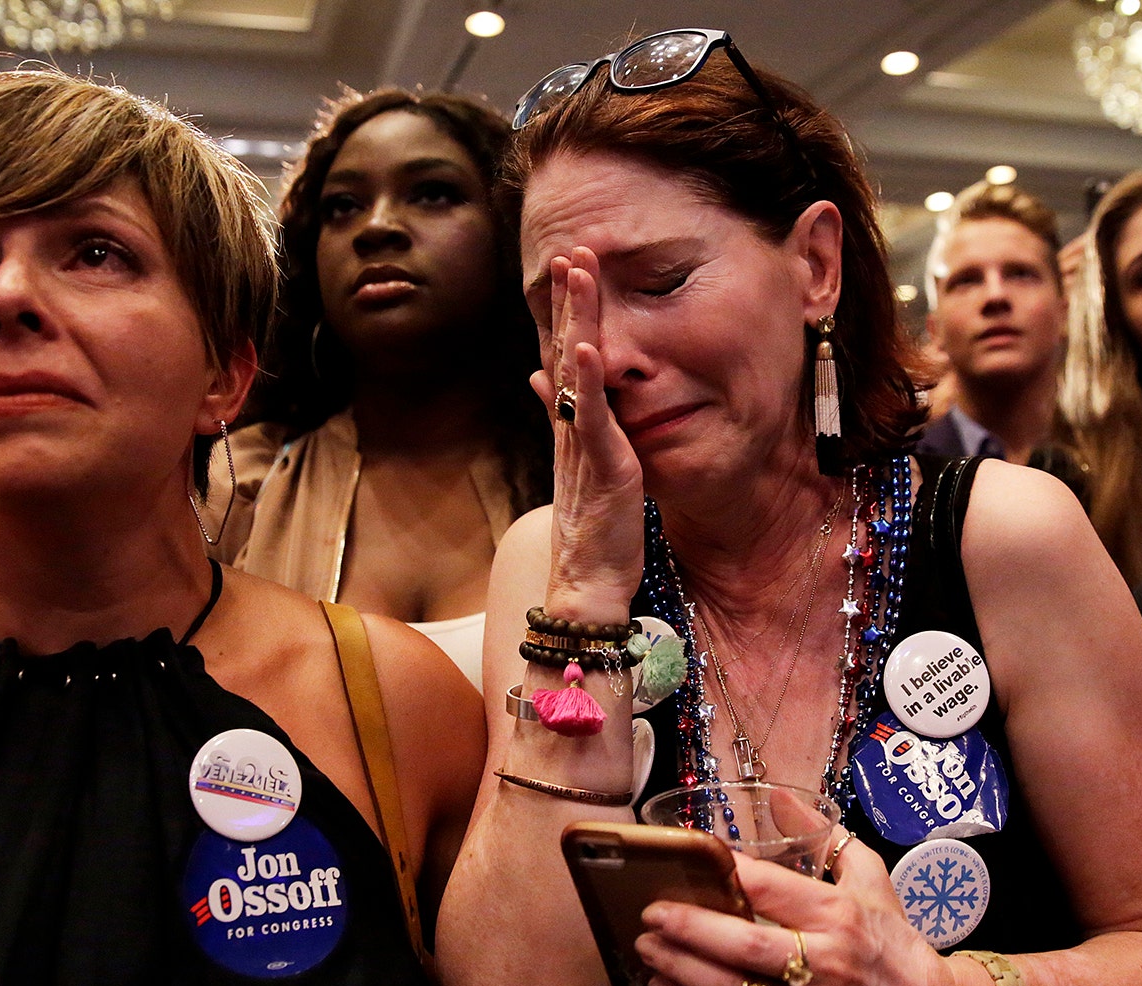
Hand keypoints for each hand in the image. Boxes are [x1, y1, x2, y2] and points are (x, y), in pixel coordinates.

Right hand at [533, 247, 644, 619]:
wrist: (588, 580)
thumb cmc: (592, 527)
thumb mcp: (580, 461)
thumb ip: (562, 416)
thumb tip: (540, 375)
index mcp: (571, 423)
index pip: (567, 354)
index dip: (568, 310)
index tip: (571, 266)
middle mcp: (571, 425)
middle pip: (566, 349)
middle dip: (568, 299)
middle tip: (570, 250)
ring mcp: (583, 442)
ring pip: (576, 372)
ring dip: (575, 320)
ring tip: (575, 275)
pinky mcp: (601, 463)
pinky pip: (592, 415)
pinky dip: (588, 379)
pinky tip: (586, 345)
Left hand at [635, 828, 999, 985]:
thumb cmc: (896, 949)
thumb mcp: (872, 882)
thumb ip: (826, 838)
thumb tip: (778, 796)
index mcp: (842, 916)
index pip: (769, 887)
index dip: (723, 873)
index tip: (688, 861)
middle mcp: (828, 965)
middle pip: (743, 944)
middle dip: (688, 927)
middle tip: (652, 913)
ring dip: (680, 969)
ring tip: (648, 949)